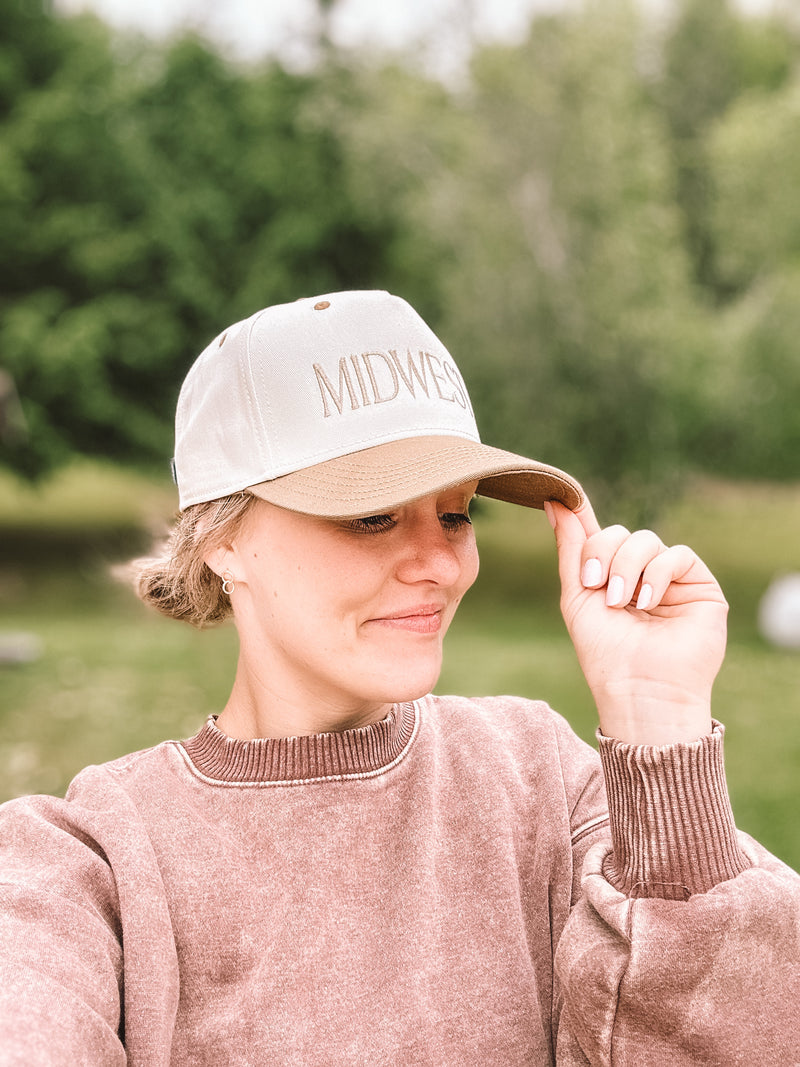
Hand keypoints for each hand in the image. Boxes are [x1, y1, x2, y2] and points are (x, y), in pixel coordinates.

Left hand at [544, 499, 727, 745]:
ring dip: (626, 567)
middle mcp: (640, 575)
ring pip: (646, 540)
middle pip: (619, 533)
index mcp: (610, 578)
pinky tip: (648, 601)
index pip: (598, 537)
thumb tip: (554, 502)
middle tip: (595, 586)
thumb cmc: (605, 654)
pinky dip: (657, 574)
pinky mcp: (700, 586)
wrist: (639, 690)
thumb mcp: (577, 597)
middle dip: (601, 553)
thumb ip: (571, 550)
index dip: (581, 516)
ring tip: (621, 601)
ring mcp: (670, 579)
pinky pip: (677, 555)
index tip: (559, 498)